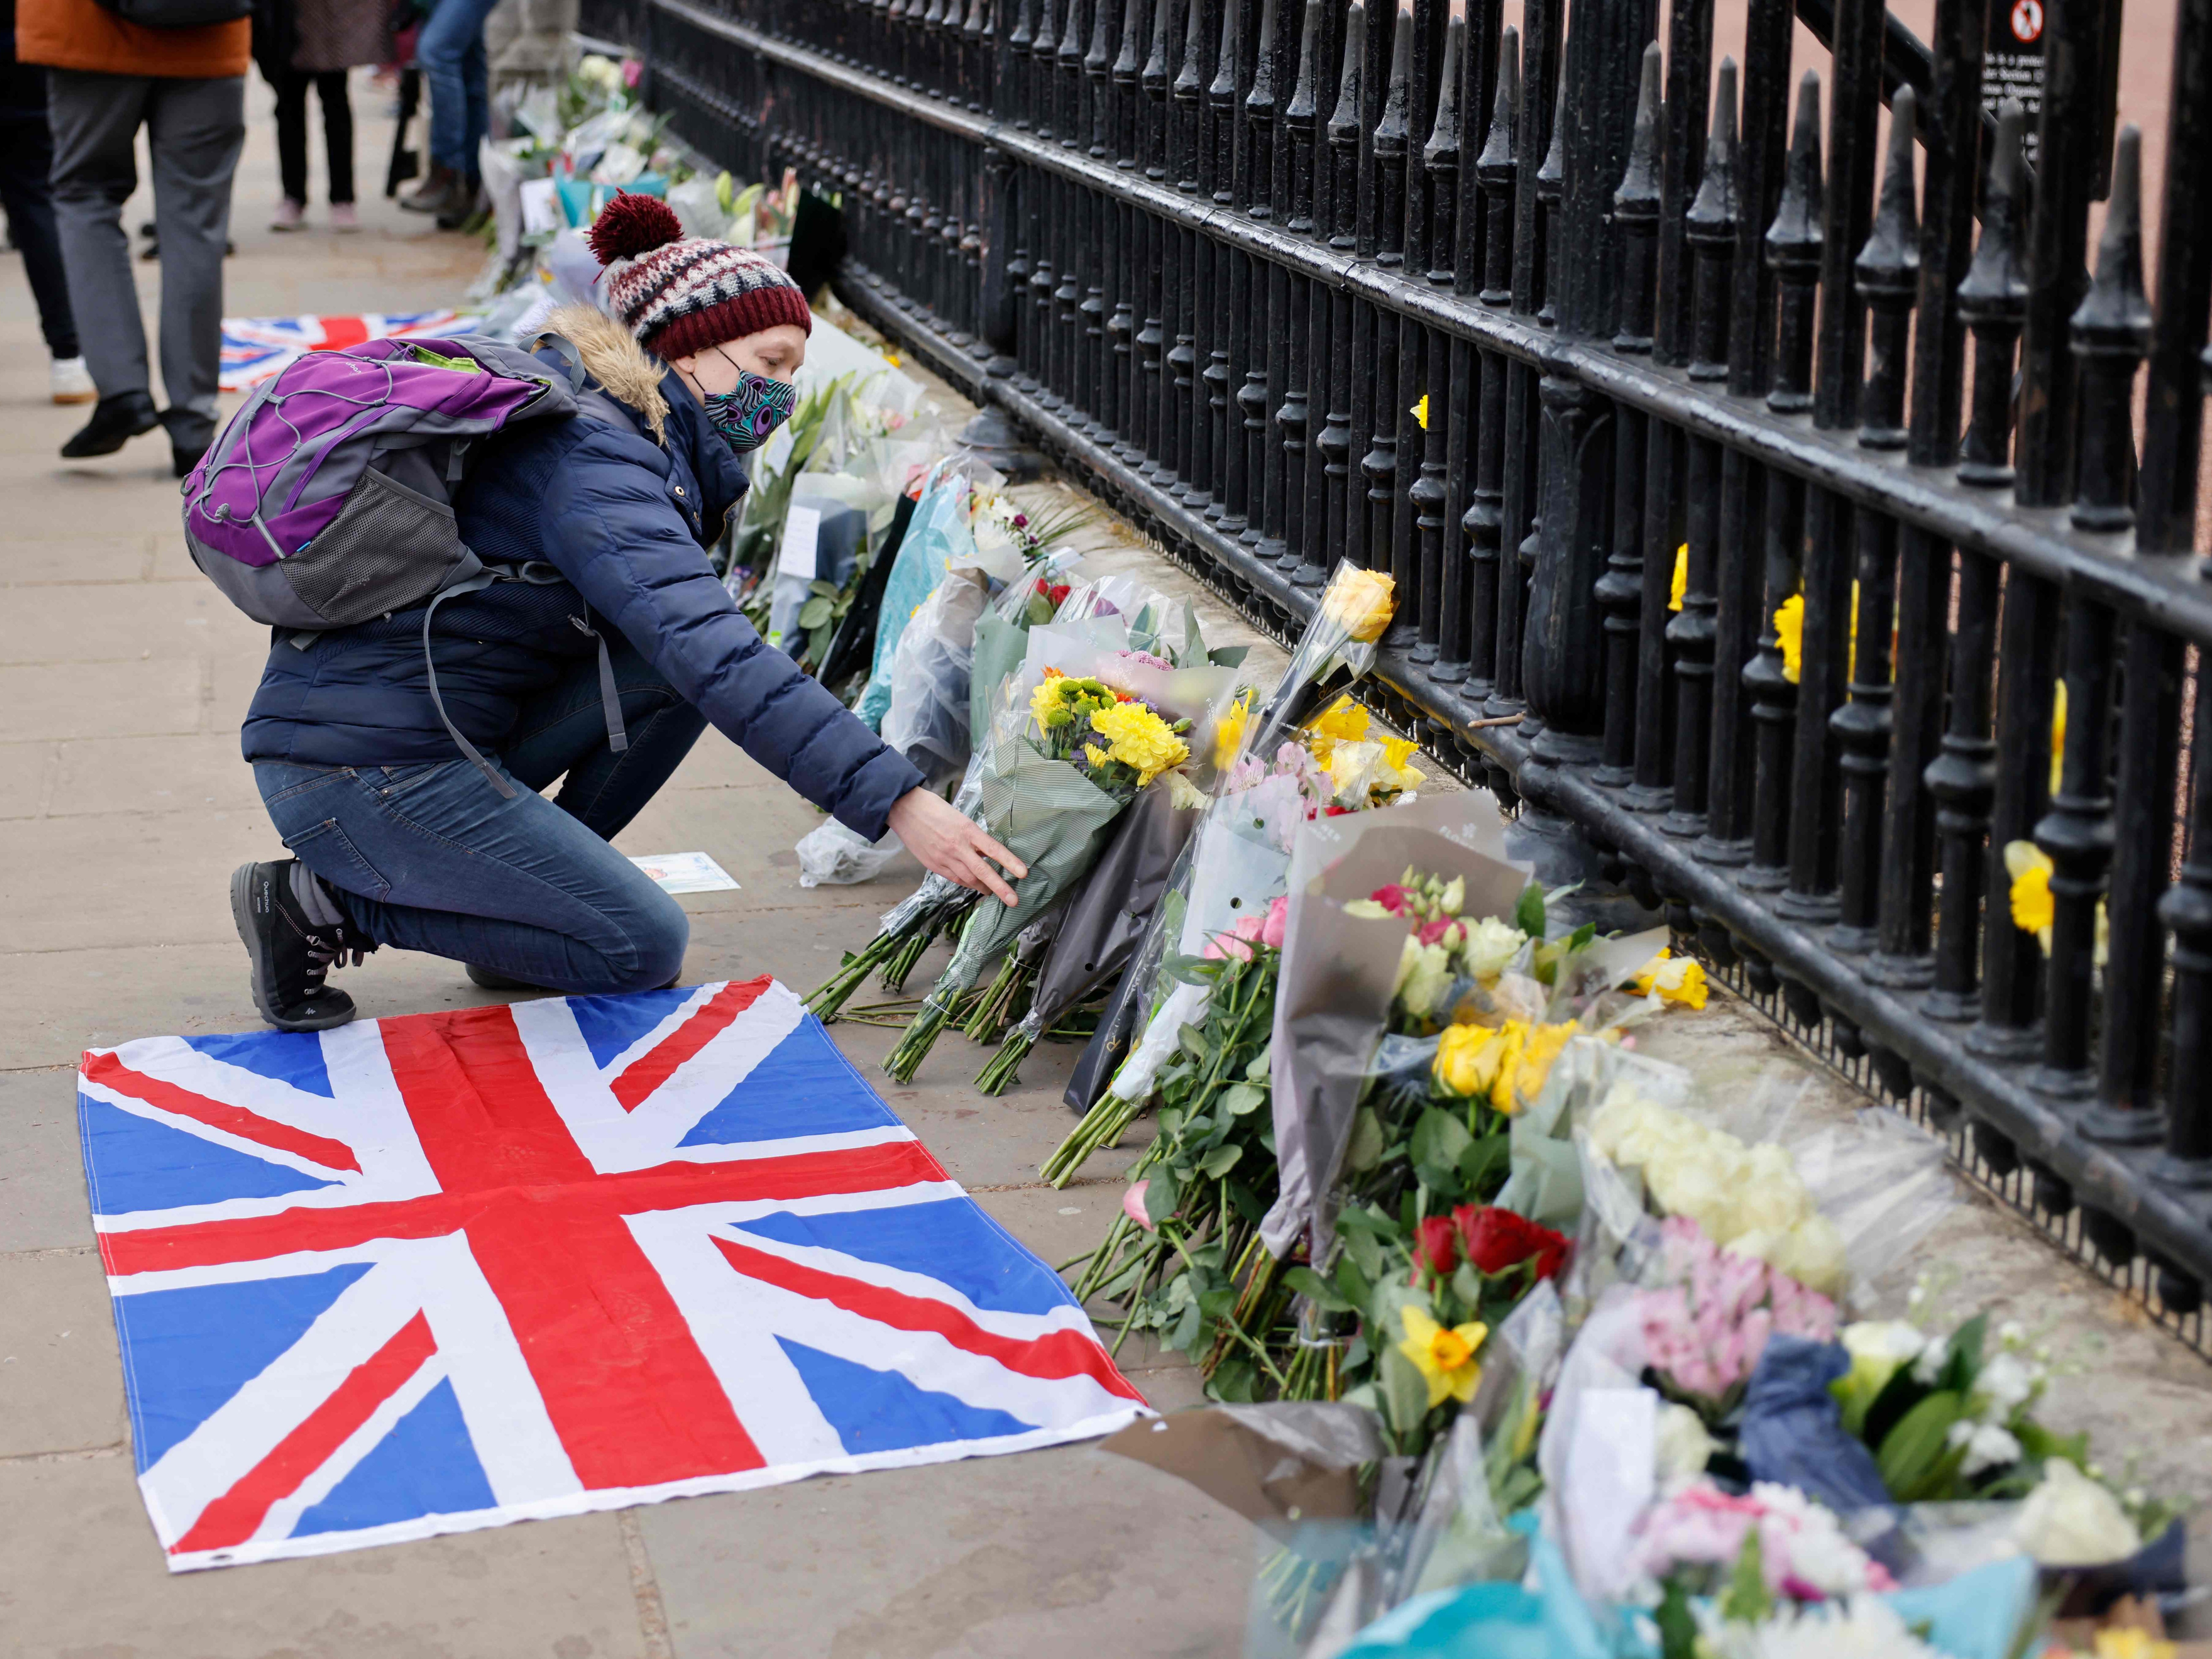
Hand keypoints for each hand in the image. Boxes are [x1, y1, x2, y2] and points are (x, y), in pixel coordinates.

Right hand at [886, 788, 1026, 906]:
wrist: (905, 809)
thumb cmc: (934, 809)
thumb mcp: (959, 818)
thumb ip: (973, 836)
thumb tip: (986, 853)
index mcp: (967, 830)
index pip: (993, 849)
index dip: (1010, 862)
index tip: (1024, 873)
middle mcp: (957, 846)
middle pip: (982, 871)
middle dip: (1000, 888)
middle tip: (1014, 900)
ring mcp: (944, 858)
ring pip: (969, 879)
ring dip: (983, 887)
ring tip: (993, 892)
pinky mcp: (933, 865)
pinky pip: (955, 878)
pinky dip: (966, 883)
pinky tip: (973, 885)